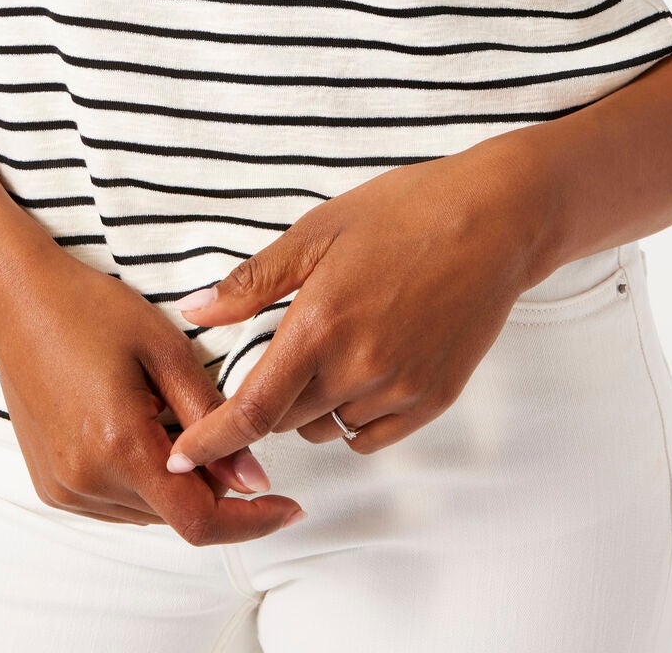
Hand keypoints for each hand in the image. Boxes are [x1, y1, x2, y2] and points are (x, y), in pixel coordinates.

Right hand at [0, 239, 307, 541]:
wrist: (18, 302)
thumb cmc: (91, 310)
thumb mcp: (165, 348)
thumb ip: (211, 414)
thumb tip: (253, 477)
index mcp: (119, 445)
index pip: (199, 520)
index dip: (252, 522)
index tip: (288, 507)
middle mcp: (87, 480)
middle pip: (176, 516)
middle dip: (214, 485)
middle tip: (219, 425)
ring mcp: (65, 489)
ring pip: (149, 514)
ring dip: (176, 484)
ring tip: (164, 413)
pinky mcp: (52, 488)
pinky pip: (117, 505)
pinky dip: (143, 481)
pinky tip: (138, 427)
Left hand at [162, 141, 549, 473]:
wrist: (493, 220)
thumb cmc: (402, 213)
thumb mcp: (317, 231)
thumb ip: (253, 282)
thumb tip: (193, 310)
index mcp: (320, 325)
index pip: (252, 409)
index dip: (210, 441)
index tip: (178, 459)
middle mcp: (359, 368)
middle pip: (286, 420)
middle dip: (269, 398)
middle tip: (282, 350)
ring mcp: (401, 388)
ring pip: (329, 427)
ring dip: (314, 405)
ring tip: (335, 343)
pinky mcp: (434, 399)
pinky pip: (372, 435)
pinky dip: (354, 416)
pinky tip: (363, 369)